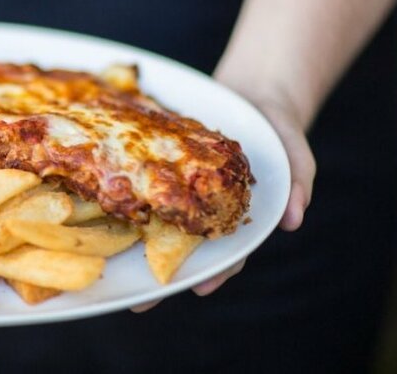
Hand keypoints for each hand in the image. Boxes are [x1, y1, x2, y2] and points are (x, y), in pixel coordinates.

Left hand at [131, 81, 315, 311]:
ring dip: (135, 242)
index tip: (201, 288)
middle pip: (185, 249)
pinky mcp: (165, 168)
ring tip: (109, 266)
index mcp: (238, 216)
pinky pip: (144, 186)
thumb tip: (294, 218)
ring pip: (159, 222)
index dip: (216, 272)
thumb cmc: (278, 130)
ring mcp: (184, 192)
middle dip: (164, 274)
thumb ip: (298, 182)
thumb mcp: (294, 153)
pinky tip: (99, 205)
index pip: (229, 253)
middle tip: (139, 301)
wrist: (254, 94)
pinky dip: (126, 197)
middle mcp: (207, 210)